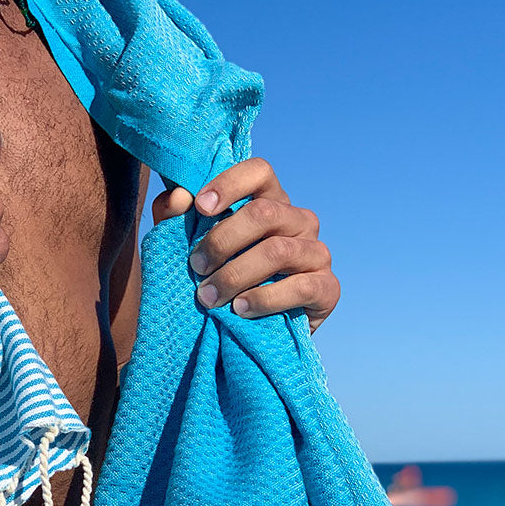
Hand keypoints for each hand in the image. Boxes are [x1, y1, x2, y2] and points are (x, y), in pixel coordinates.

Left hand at [151, 158, 339, 332]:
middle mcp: (298, 220)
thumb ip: (177, 220)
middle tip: (195, 267)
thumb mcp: (190, 248)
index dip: (230, 184)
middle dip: (222, 241)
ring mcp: (316, 252)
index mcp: (269, 202)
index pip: (259, 172)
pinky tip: (239, 309)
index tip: (201, 207)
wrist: (250, 333)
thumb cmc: (218, 279)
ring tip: (207, 297)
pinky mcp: (327, 288)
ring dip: (235, 275)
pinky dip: (264, 299)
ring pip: (278, 251)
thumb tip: (178, 198)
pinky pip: (301, 287)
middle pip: (264, 213)